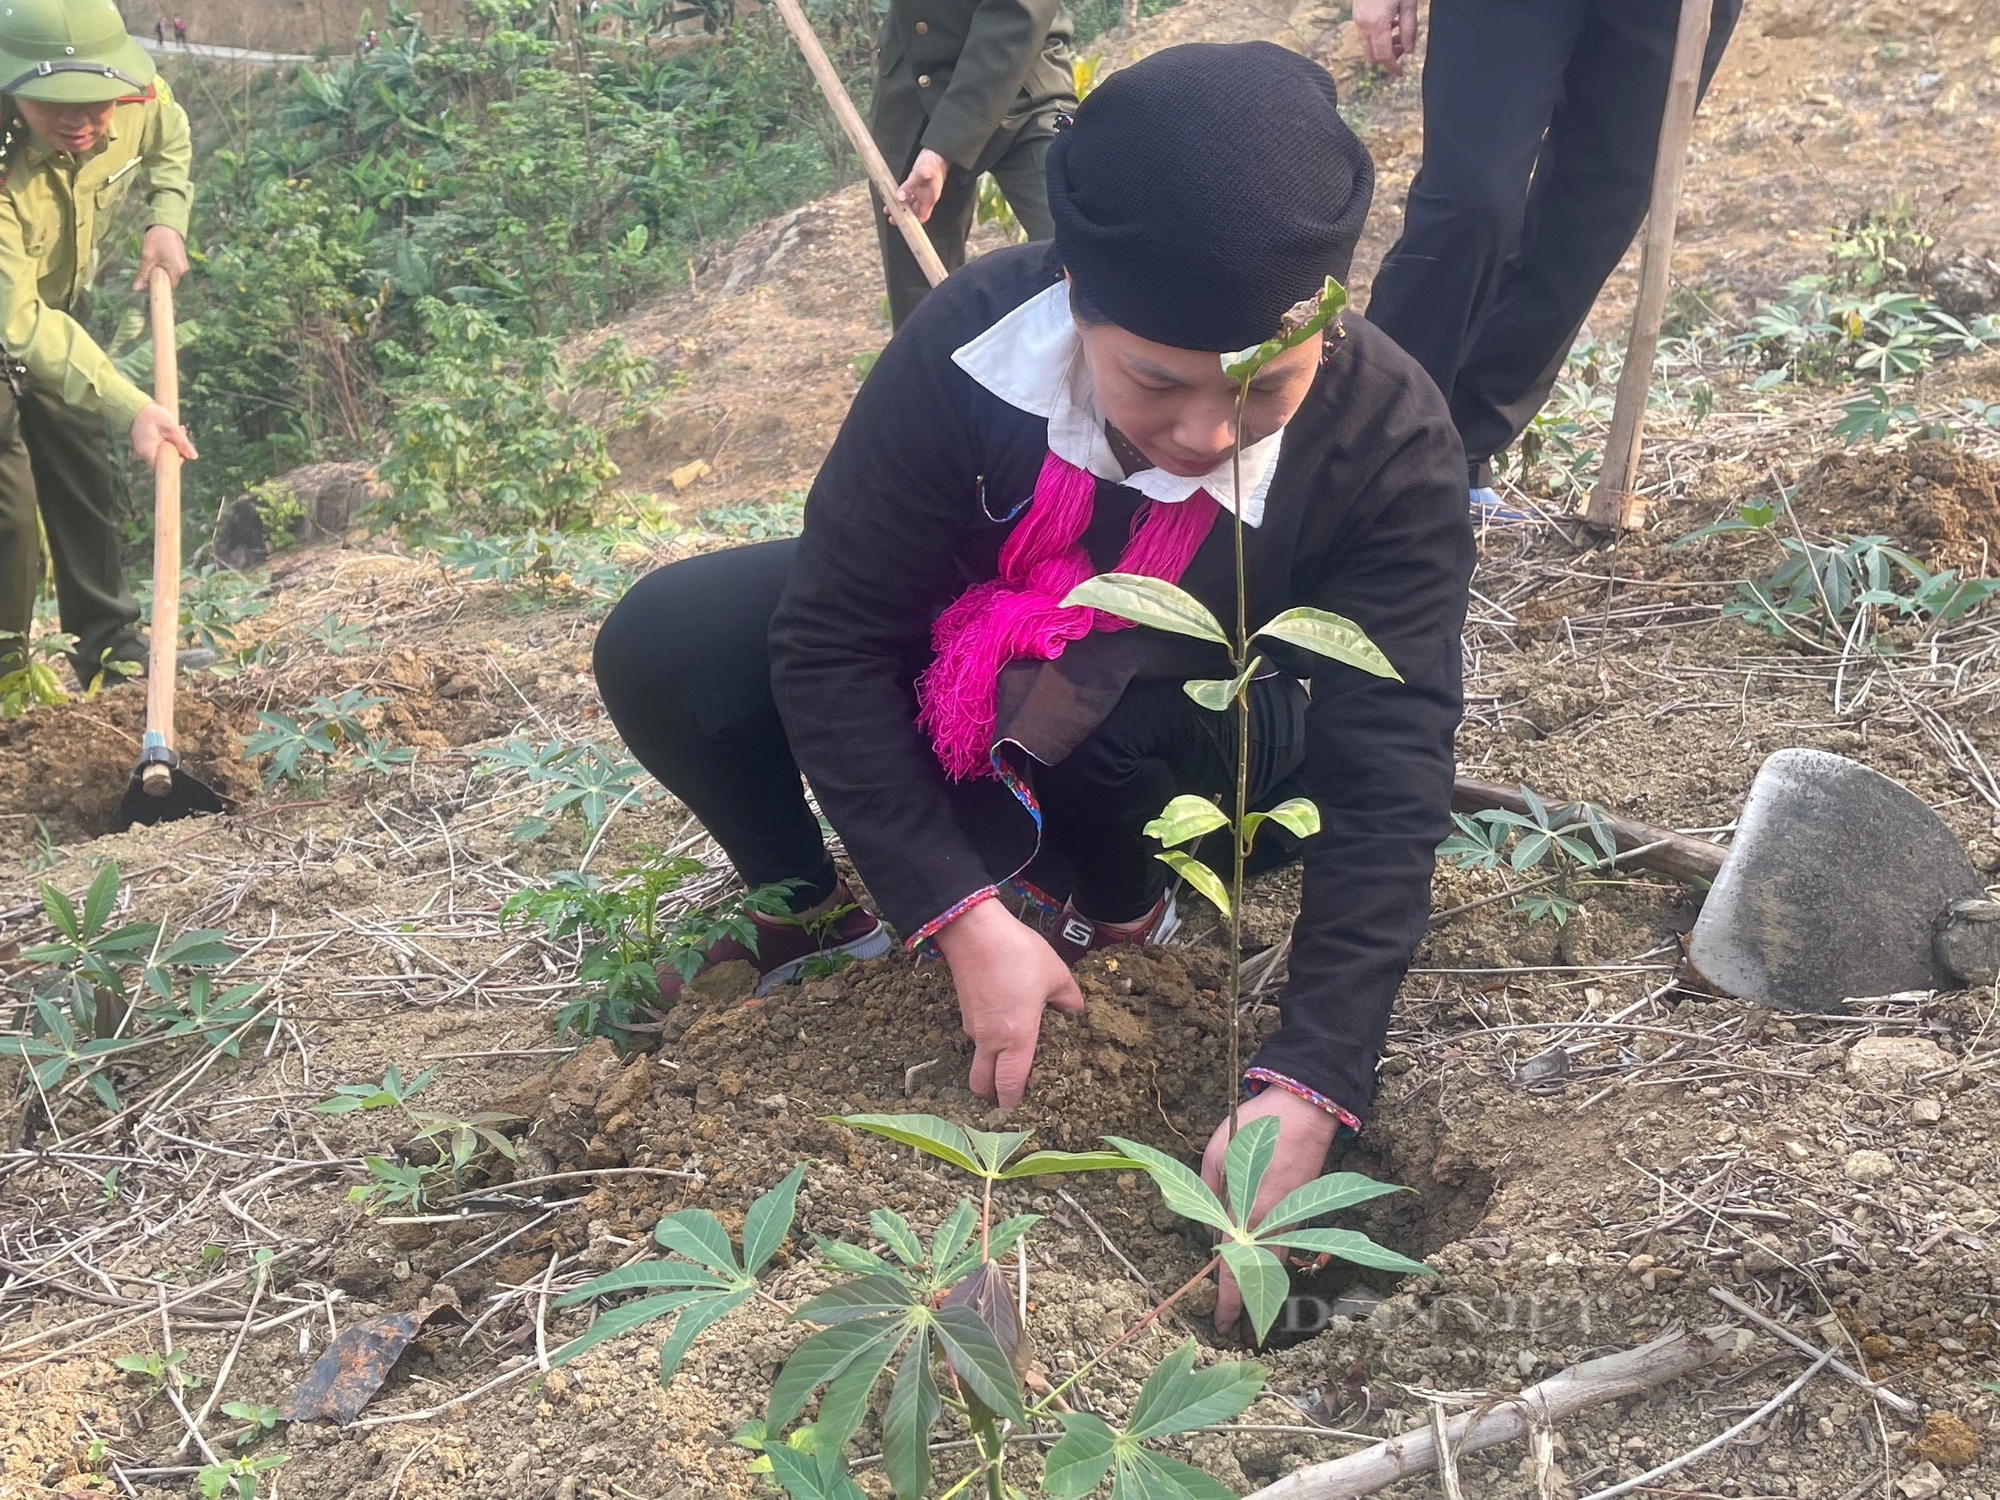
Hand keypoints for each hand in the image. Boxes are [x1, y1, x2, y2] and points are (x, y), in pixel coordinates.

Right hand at [131, 403, 196, 465]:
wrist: (135, 403)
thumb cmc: (152, 414)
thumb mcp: (172, 427)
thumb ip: (183, 442)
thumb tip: (194, 456)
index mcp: (148, 451)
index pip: (164, 466)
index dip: (175, 462)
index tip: (182, 452)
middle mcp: (143, 452)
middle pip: (164, 457)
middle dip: (177, 448)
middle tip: (183, 432)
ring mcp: (142, 447)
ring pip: (162, 450)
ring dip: (172, 442)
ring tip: (179, 428)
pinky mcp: (143, 441)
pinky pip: (157, 445)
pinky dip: (165, 439)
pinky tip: (171, 428)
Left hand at [133, 225, 188, 289]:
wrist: (168, 224)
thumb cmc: (157, 239)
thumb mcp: (147, 257)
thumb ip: (143, 273)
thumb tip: (136, 288)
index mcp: (176, 271)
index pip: (166, 287)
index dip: (157, 285)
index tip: (148, 280)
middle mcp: (183, 271)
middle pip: (168, 281)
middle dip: (158, 277)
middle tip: (148, 265)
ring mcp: (184, 265)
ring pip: (169, 274)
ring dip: (161, 271)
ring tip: (153, 260)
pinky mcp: (182, 261)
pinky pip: (172, 269)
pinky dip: (164, 266)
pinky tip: (159, 257)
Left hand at [895, 148, 949, 223]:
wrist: (936, 151)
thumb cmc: (932, 163)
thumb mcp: (920, 173)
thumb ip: (910, 185)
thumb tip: (899, 197)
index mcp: (930, 198)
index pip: (923, 216)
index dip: (913, 222)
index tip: (902, 224)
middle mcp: (926, 197)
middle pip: (915, 212)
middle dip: (903, 216)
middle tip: (892, 218)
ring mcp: (921, 191)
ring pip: (910, 204)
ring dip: (900, 207)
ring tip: (888, 209)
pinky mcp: (917, 185)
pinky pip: (908, 195)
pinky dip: (901, 198)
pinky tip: (893, 198)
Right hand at [936, 898, 1083, 1106]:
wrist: (974, 931)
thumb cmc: (1018, 955)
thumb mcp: (1056, 974)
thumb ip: (1069, 999)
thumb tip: (1075, 1010)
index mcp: (1017, 1038)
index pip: (1011, 1084)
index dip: (1013, 1101)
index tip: (1020, 1109)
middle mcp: (991, 1040)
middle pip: (982, 1083)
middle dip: (993, 1093)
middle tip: (1008, 1093)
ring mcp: (972, 1026)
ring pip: (978, 1059)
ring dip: (990, 1064)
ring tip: (1011, 1055)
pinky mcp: (964, 1011)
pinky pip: (975, 1037)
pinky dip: (986, 1041)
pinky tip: (1003, 1024)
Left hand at [1200, 1088, 1337, 1335]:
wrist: (1305, 1110)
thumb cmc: (1255, 1127)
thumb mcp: (1215, 1155)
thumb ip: (1208, 1194)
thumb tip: (1211, 1228)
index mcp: (1250, 1213)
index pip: (1233, 1268)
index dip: (1227, 1300)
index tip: (1221, 1324)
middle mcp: (1276, 1224)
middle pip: (1261, 1276)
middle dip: (1246, 1300)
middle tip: (1230, 1321)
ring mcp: (1295, 1219)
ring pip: (1277, 1263)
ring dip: (1261, 1280)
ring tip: (1244, 1293)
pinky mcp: (1305, 1209)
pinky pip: (1288, 1244)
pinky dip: (1274, 1257)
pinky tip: (1261, 1256)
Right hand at [1351, 0, 1418, 73]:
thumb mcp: (1408, 3)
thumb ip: (1409, 29)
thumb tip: (1409, 51)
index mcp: (1378, 23)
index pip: (1383, 55)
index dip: (1392, 67)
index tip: (1400, 73)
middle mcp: (1364, 24)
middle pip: (1373, 54)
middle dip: (1388, 57)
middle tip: (1404, 47)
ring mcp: (1358, 19)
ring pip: (1369, 45)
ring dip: (1383, 46)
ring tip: (1399, 31)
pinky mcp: (1357, 13)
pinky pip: (1366, 33)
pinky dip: (1378, 36)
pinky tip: (1390, 22)